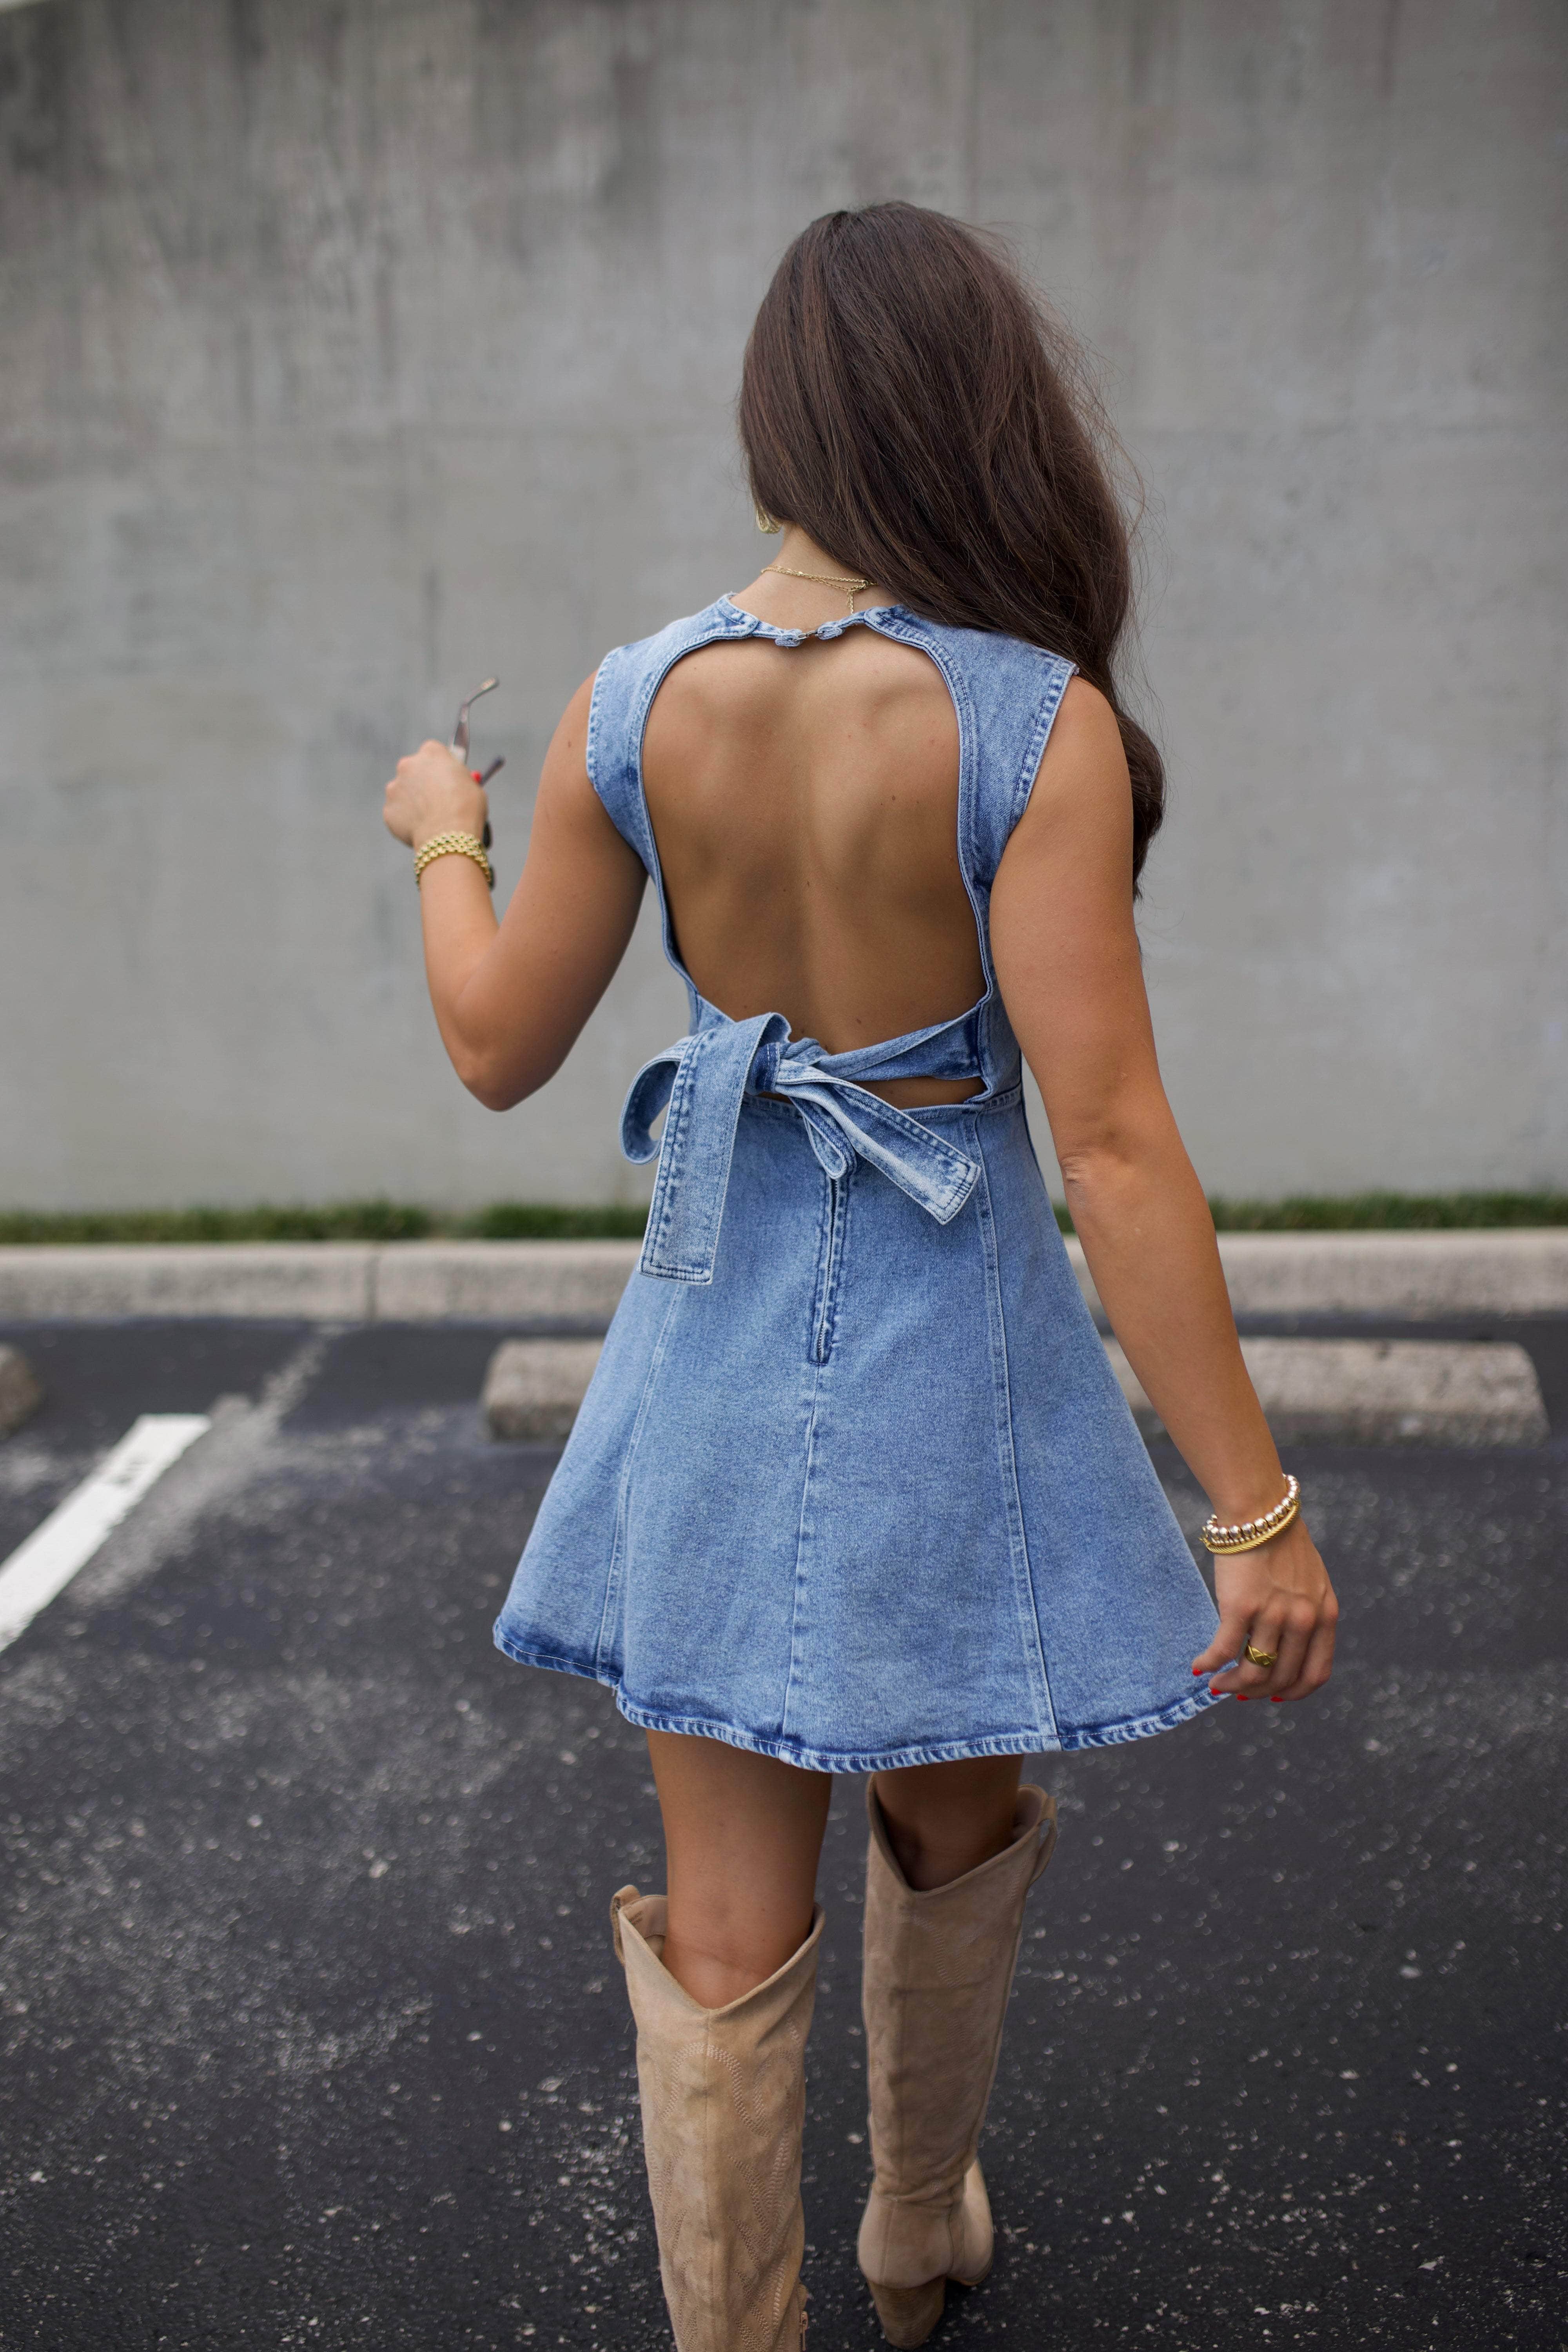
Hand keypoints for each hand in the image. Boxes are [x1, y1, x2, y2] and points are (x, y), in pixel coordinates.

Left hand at [382, 741, 488, 852]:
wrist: (448, 835)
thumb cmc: (466, 809)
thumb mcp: (471, 786)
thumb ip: (457, 779)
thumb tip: (455, 784)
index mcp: (431, 753)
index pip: (433, 751)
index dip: (440, 765)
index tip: (446, 776)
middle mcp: (408, 764)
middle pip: (414, 769)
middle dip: (422, 781)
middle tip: (436, 798)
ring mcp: (395, 787)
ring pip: (403, 791)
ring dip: (413, 800)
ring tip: (430, 818)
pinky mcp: (388, 809)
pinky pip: (398, 812)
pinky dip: (407, 819)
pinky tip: (422, 828)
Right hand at [1192, 1516, 1337, 1703]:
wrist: (1261, 1510)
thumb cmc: (1281, 1543)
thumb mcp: (1311, 1583)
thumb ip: (1307, 1615)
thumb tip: (1286, 1649)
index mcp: (1325, 1615)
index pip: (1316, 1673)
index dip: (1294, 1693)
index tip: (1275, 1697)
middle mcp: (1304, 1619)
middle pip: (1282, 1678)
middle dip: (1257, 1693)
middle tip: (1237, 1692)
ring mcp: (1274, 1614)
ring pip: (1253, 1671)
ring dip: (1231, 1684)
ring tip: (1217, 1683)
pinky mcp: (1241, 1606)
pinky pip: (1224, 1649)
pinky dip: (1210, 1663)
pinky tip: (1199, 1666)